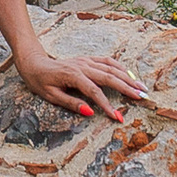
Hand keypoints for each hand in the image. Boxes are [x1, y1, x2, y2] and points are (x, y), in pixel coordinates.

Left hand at [11, 42, 146, 122]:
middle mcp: (82, 66)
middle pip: (109, 77)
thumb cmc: (40, 81)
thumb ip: (71, 103)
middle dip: (127, 88)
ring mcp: (86, 61)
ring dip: (127, 78)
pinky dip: (120, 67)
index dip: (108, 105)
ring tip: (141, 88)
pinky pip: (107, 61)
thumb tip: (89, 112)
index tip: (118, 117)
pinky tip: (129, 75)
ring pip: (111, 68)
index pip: (95, 93)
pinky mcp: (87, 59)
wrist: (34, 63)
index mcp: (73, 76)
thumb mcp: (51, 96)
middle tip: (142, 98)